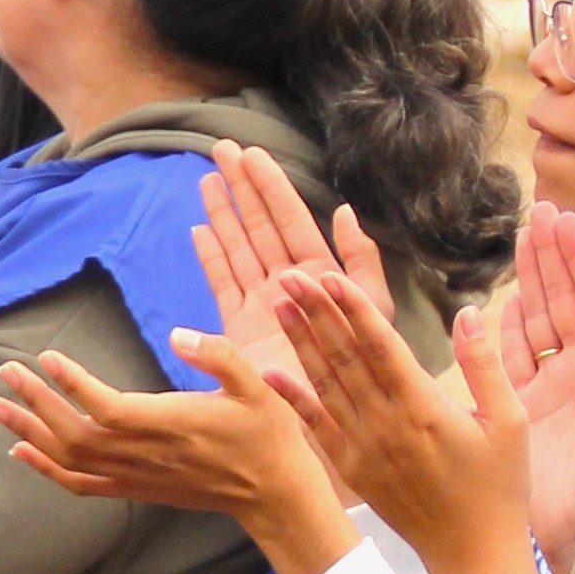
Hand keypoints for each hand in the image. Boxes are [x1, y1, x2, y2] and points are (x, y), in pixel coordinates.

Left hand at [0, 329, 354, 573]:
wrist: (274, 493)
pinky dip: (46, 468)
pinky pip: (81, 484)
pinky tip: (20, 449)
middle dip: (35, 402)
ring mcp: (137, 476)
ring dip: (30, 431)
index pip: (109, 408)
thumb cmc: (267, 434)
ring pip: (70, 459)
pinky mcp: (136, 489)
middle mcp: (147, 454)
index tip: (47, 357)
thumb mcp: (258, 386)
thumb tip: (178, 333)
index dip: (73, 385)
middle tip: (4, 369)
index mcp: (172, 425)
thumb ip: (219, 356)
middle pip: (76, 433)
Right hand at [192, 143, 394, 392]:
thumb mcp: (374, 312)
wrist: (333, 424)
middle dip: (242, 188)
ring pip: (239, 248)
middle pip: (261, 227)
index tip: (254, 154)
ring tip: (207, 178)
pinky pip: (223, 283)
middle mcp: (290, 286)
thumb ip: (360, 262)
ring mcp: (263, 305)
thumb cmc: (362, 373)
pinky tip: (200, 229)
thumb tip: (344, 210)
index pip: (292, 221)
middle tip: (224, 149)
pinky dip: (211, 257)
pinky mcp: (241, 329)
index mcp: (323, 277)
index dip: (272, 187)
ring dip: (223, 213)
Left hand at [272, 267, 523, 550]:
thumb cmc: (499, 487)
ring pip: (325, 383)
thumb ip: (485, 364)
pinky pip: (316, 426)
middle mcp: (386, 424)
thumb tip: (468, 312)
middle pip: (345, 356)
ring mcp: (363, 447)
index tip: (329, 275)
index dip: (353, 307)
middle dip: (316, 311)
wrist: (471, 553)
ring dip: (299, 341)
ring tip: (277, 304)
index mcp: (425, 407)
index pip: (381, 345)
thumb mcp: (511, 421)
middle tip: (289, 274)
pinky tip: (269, 371)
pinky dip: (292, 397)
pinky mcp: (351, 469)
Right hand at [497, 205, 574, 573]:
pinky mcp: (523, 409)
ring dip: (531, 279)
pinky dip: (507, 328)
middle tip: (542, 212)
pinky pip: (513, 360)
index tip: (570, 221)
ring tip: (524, 236)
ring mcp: (556, 389)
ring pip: (540, 321)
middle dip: (554, 256)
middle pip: (567, 301)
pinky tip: (505, 300)